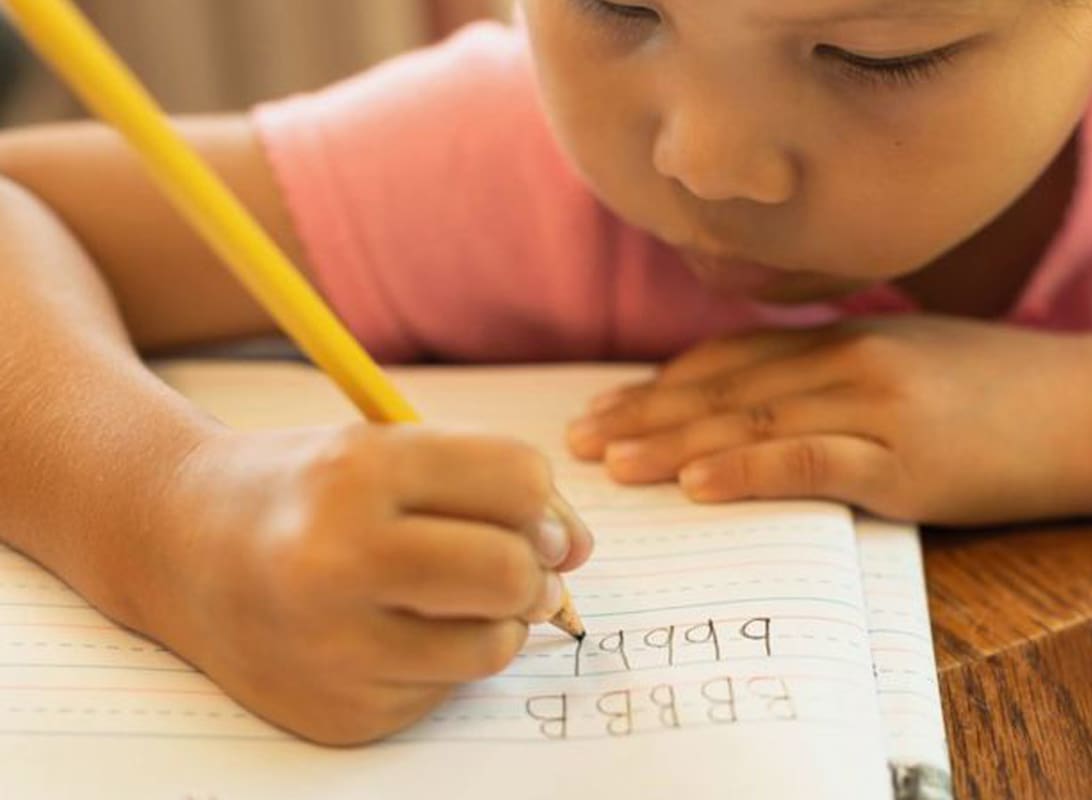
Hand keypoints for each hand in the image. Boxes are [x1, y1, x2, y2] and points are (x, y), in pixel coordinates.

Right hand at [144, 425, 592, 744]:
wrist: (180, 549)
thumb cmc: (304, 491)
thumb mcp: (385, 450)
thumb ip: (486, 483)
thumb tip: (578, 550)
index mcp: (358, 471)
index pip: (517, 479)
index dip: (545, 502)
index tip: (535, 517)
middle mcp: (338, 560)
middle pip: (510, 571)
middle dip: (536, 569)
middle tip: (520, 567)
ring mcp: (334, 648)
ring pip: (493, 645)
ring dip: (501, 621)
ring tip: (458, 599)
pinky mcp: (341, 712)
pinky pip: (446, 691)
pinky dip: (444, 660)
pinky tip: (396, 633)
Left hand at [567, 316, 1091, 524]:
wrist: (1086, 406)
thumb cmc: (993, 387)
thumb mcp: (902, 353)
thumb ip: (830, 365)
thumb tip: (759, 389)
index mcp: (839, 337)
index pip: (728, 359)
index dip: (660, 384)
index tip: (606, 406)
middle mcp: (845, 361)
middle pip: (723, 389)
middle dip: (644, 415)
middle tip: (579, 439)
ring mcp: (874, 407)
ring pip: (752, 423)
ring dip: (674, 444)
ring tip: (612, 465)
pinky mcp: (904, 460)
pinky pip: (810, 461)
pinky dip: (749, 470)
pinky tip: (698, 485)